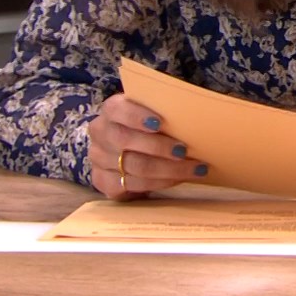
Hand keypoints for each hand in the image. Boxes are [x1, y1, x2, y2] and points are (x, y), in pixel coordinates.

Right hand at [85, 93, 209, 199]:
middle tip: (184, 151)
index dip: (136, 116)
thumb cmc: (147, 127)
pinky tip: (178, 179)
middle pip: (125, 140)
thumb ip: (164, 112)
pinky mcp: (102, 181)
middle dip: (158, 147)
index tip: (159, 123)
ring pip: (133, 167)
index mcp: (111, 110)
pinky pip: (132, 185)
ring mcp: (99, 159)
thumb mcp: (152, 113)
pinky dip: (159, 183)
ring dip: (167, 170)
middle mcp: (101, 133)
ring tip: (194, 169)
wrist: (124, 150)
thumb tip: (196, 114)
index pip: (117, 109)